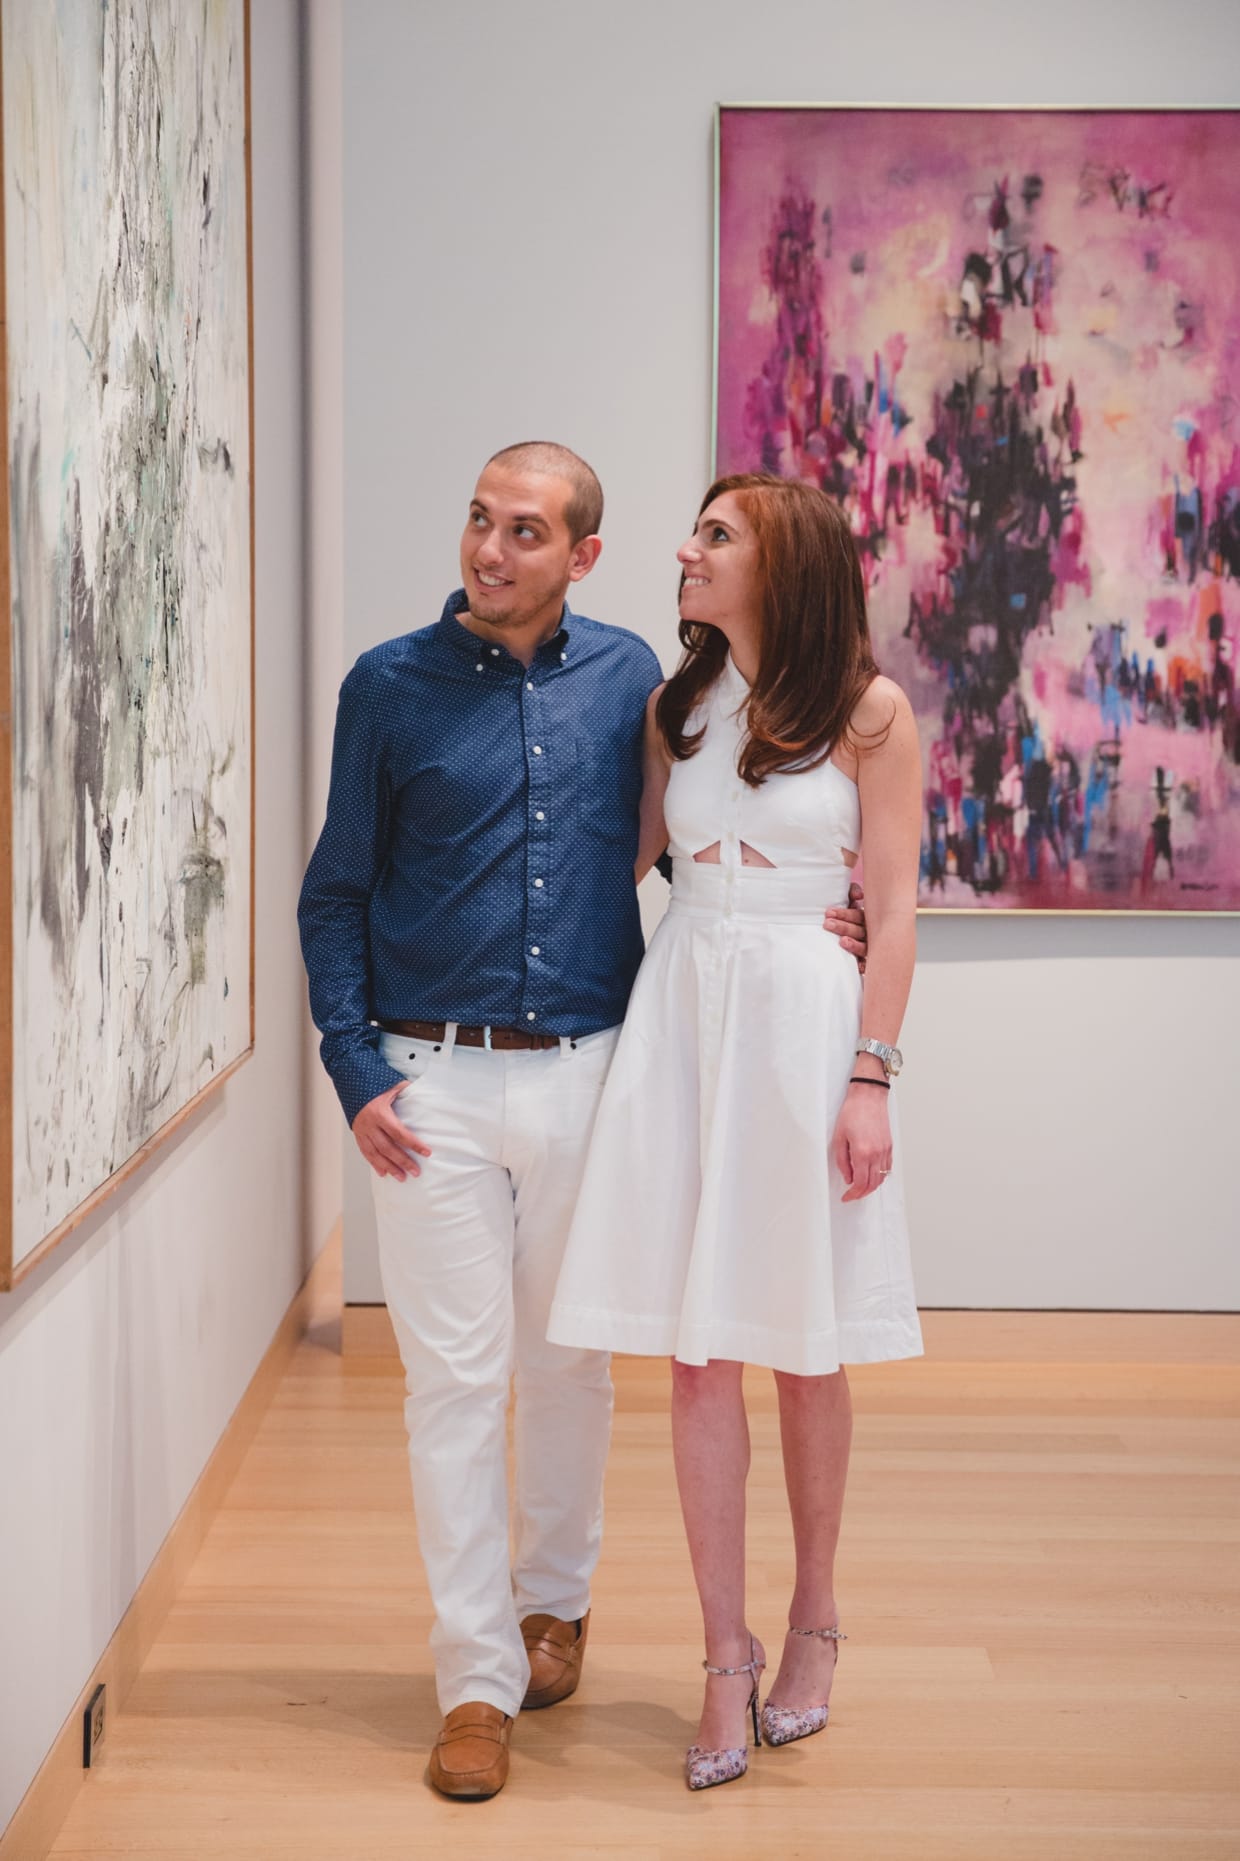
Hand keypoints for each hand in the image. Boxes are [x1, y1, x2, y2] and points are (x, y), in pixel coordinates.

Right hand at [352, 1081, 431, 1180]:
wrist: (349, 1079)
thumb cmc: (372, 1082)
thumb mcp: (392, 1084)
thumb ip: (408, 1091)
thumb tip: (424, 1094)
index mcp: (380, 1113)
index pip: (399, 1133)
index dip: (413, 1144)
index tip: (426, 1152)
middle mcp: (369, 1125)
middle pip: (388, 1148)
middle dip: (403, 1161)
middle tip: (415, 1171)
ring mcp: (362, 1130)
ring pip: (375, 1154)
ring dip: (389, 1167)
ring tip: (401, 1177)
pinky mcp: (357, 1133)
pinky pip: (365, 1152)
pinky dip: (374, 1163)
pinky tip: (382, 1172)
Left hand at [823, 880, 866, 972]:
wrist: (858, 934)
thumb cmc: (847, 915)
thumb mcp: (849, 900)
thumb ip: (852, 893)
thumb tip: (859, 896)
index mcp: (865, 919)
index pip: (857, 916)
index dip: (844, 914)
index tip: (828, 913)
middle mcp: (870, 933)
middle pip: (859, 930)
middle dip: (843, 927)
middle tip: (827, 924)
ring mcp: (870, 947)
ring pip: (864, 947)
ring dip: (854, 945)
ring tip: (842, 942)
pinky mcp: (866, 961)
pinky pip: (867, 964)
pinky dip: (864, 965)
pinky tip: (859, 967)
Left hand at [831, 1082, 891, 1201]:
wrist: (868, 1096)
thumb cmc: (852, 1112)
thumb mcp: (839, 1138)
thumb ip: (842, 1161)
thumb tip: (848, 1177)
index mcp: (862, 1152)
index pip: (860, 1183)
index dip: (852, 1194)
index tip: (846, 1197)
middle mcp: (877, 1154)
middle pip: (872, 1184)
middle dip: (861, 1194)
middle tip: (852, 1195)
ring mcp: (885, 1151)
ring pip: (881, 1178)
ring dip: (871, 1187)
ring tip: (860, 1188)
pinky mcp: (889, 1146)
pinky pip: (887, 1168)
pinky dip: (879, 1176)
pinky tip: (871, 1175)